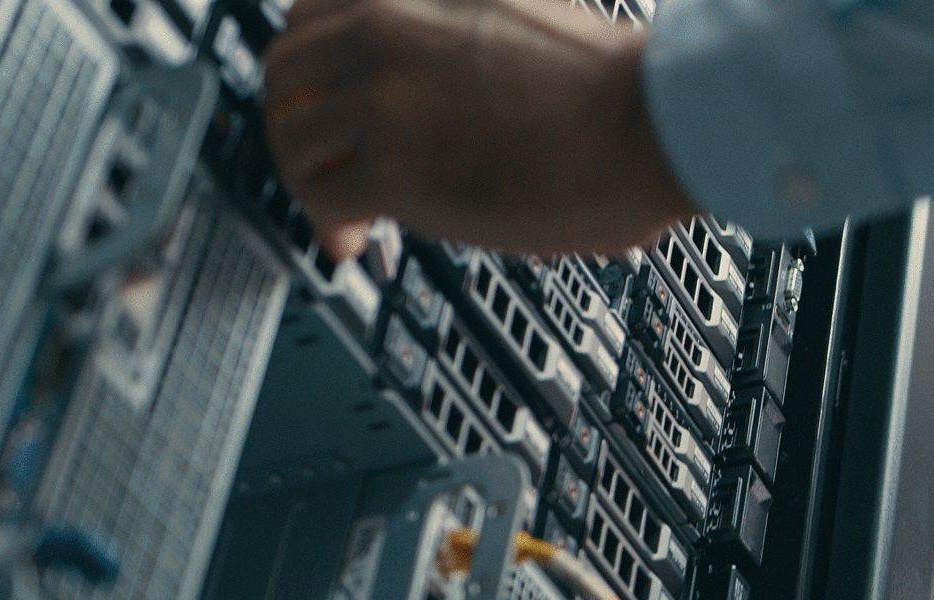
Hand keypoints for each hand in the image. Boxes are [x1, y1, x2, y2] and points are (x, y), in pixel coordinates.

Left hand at [261, 0, 696, 261]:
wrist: (649, 122)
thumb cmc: (614, 81)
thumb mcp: (523, 6)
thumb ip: (463, 27)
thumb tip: (455, 73)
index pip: (308, 17)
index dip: (310, 69)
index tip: (324, 102)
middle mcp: (379, 29)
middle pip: (284, 76)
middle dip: (295, 127)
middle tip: (322, 165)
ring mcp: (380, 98)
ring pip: (290, 139)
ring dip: (307, 181)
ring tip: (341, 214)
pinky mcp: (392, 168)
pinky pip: (320, 199)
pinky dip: (327, 225)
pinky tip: (352, 242)